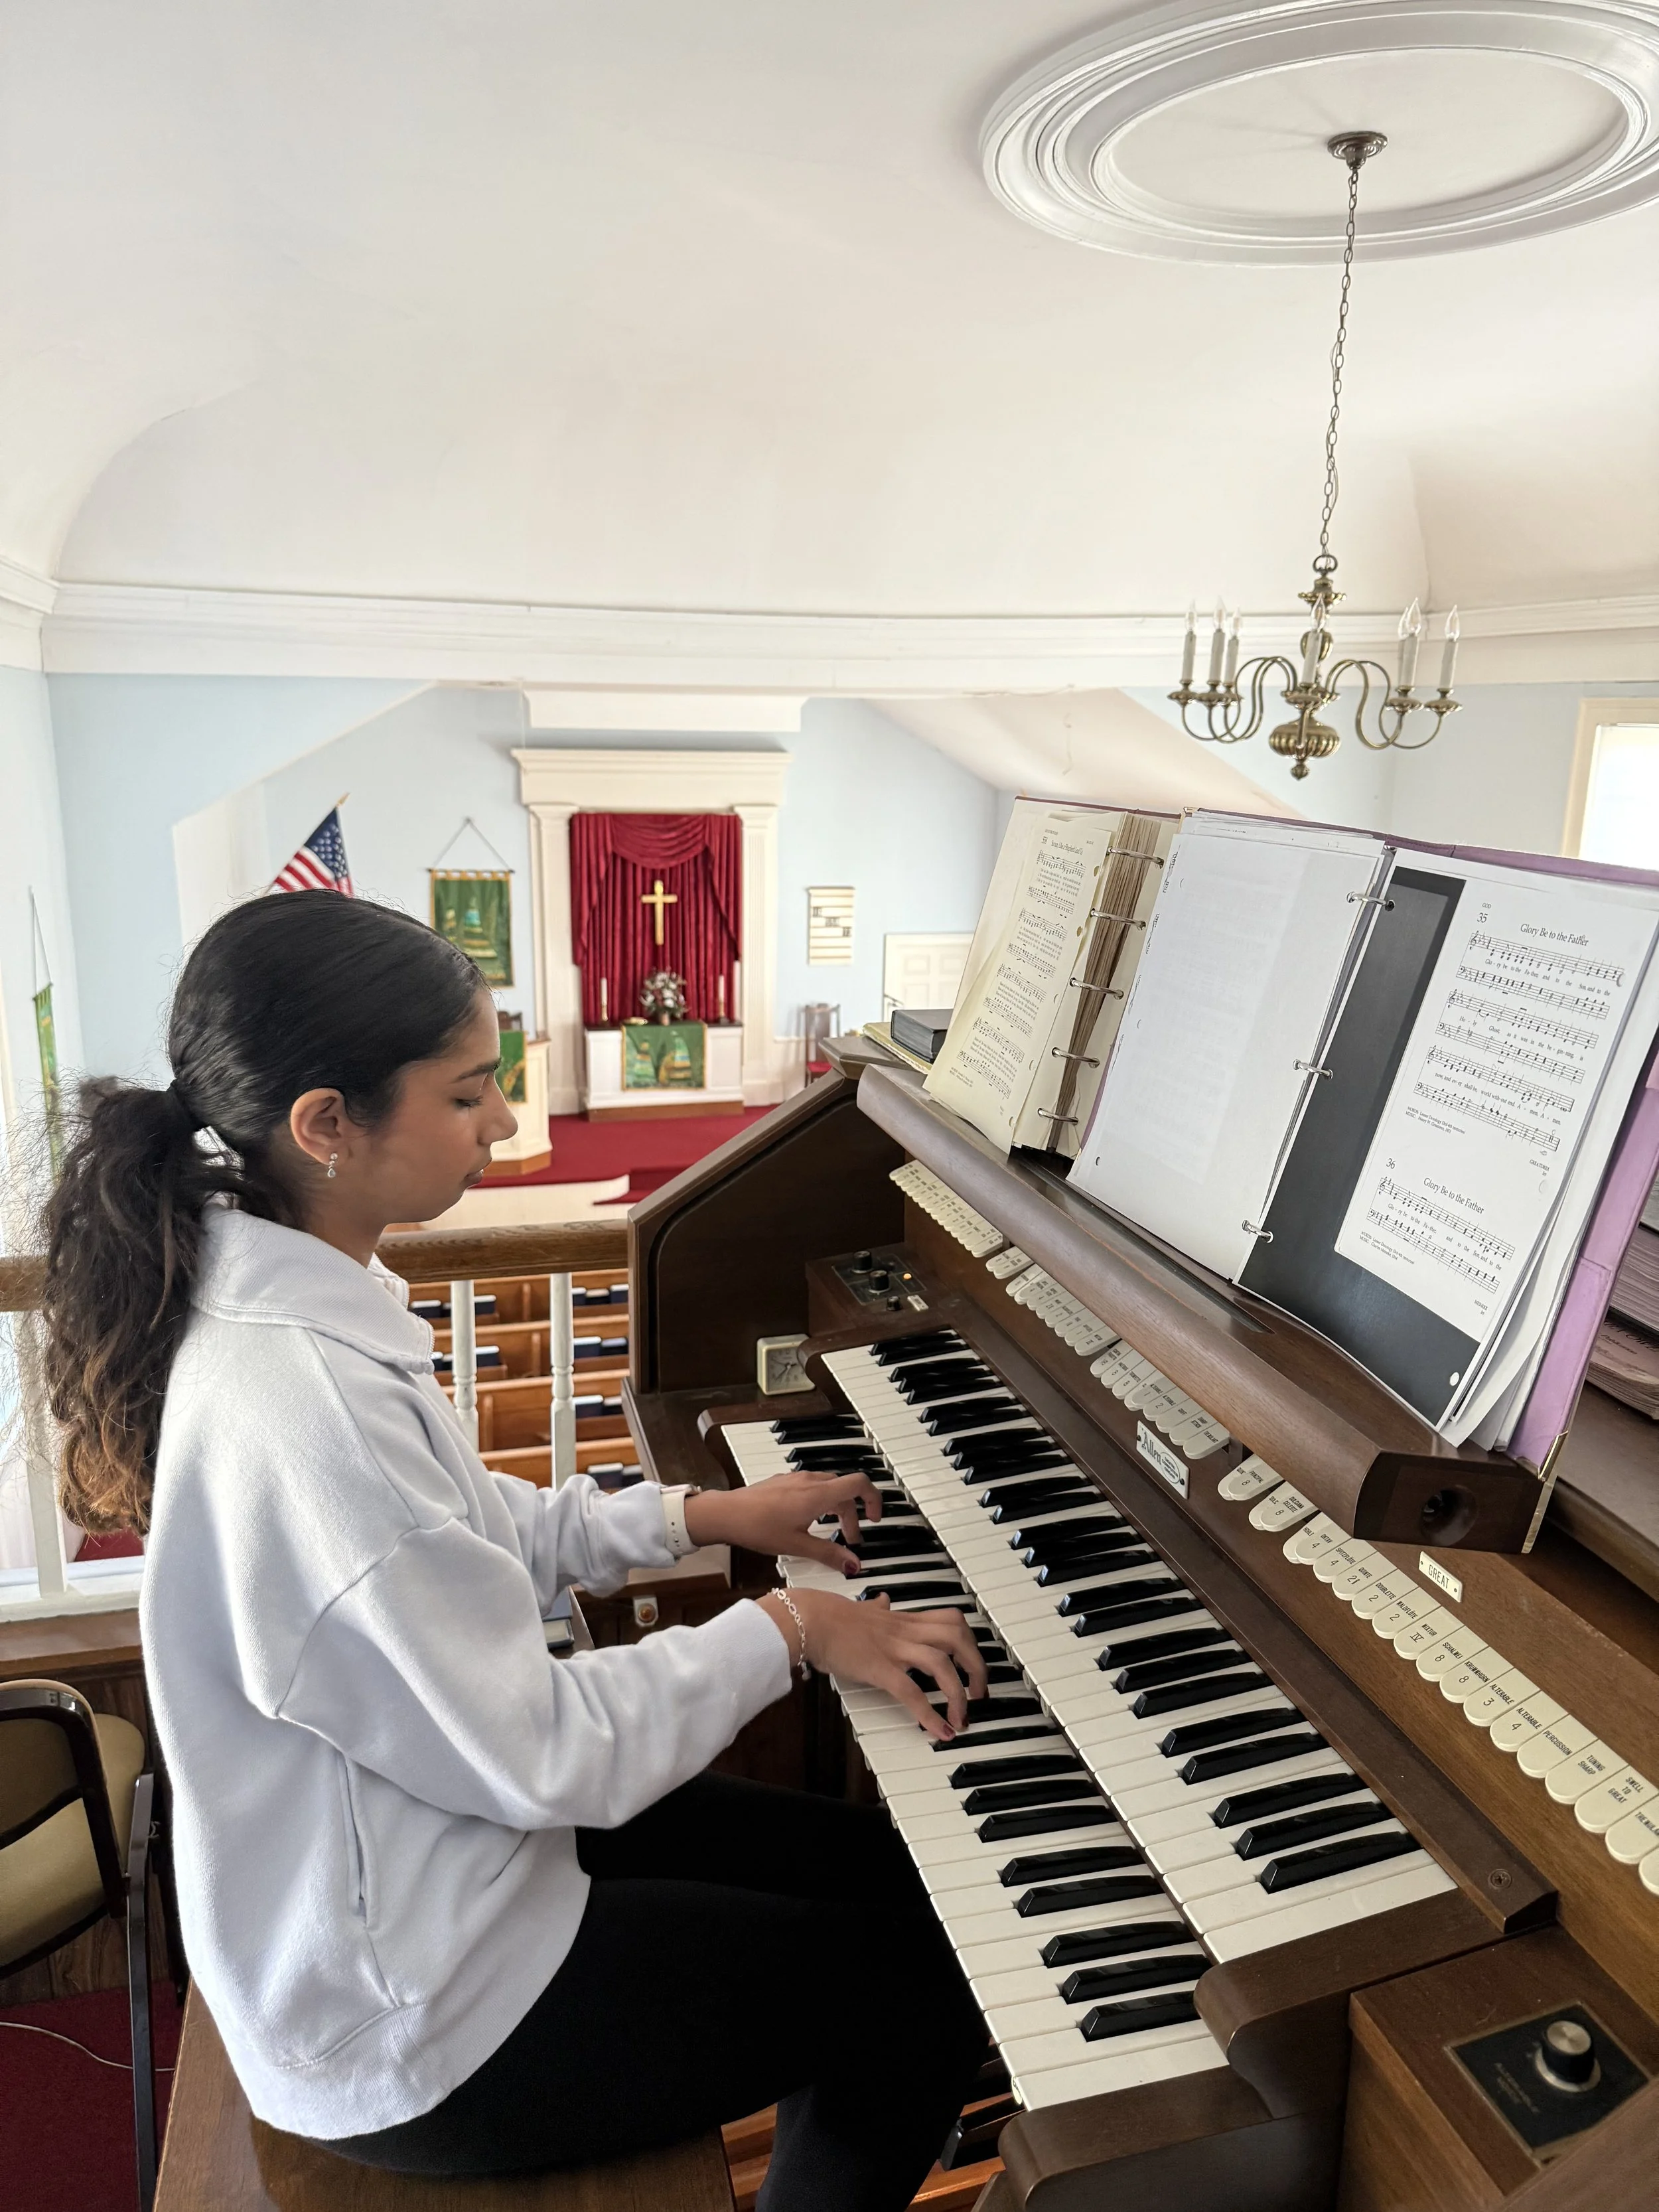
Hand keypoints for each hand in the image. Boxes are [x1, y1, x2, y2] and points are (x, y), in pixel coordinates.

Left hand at [684, 1472, 881, 1580]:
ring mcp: (795, 1479)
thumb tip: (853, 1564)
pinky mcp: (784, 1482)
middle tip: (850, 1538)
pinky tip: (808, 1521)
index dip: (874, 1499)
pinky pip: (812, 1487)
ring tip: (830, 1530)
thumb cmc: (757, 1527)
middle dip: (853, 1514)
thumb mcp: (797, 1546)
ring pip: (828, 1487)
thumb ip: (829, 1554)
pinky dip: (820, 1501)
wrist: (726, 1513)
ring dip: (836, 1507)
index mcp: (818, 1494)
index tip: (875, 1517)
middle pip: (845, 1490)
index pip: (859, 1483)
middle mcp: (809, 1481)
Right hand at [758, 1588, 987, 1740]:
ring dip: (959, 1693)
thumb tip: (881, 1601)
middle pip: (958, 1636)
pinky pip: (911, 1691)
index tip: (975, 1665)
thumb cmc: (828, 1616)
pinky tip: (939, 1731)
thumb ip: (877, 1607)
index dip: (971, 1642)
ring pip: (941, 1663)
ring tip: (962, 1717)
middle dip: (977, 1665)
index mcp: (903, 1619)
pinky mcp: (878, 1668)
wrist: (807, 1619)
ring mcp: (893, 1649)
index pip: (952, 1619)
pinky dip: (930, 1714)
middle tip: (979, 1692)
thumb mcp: (861, 1609)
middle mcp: (904, 1631)